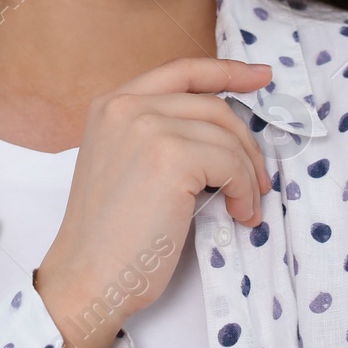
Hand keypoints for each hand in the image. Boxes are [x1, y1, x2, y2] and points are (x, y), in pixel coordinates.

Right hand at [34, 57, 272, 347]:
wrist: (87, 277)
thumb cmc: (109, 236)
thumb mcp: (125, 163)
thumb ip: (160, 133)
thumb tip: (224, 132)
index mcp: (111, 104)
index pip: (181, 71)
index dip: (226, 71)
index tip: (261, 76)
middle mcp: (125, 105)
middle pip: (213, 106)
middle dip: (246, 143)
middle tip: (259, 180)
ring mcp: (147, 127)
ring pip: (226, 137)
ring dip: (247, 175)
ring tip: (245, 207)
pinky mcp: (171, 157)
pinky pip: (231, 164)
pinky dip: (244, 191)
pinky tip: (238, 214)